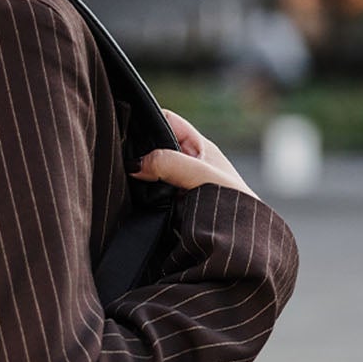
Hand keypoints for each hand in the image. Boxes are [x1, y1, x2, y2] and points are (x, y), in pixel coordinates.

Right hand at [129, 108, 257, 197]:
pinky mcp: (174, 206)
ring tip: (127, 181)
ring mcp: (180, 184)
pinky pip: (151, 195)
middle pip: (155, 148)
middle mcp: (189, 162)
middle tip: (122, 160)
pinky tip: (135, 200)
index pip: (167, 120)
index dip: (147, 120)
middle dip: (139, 153)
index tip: (126, 131)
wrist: (240, 241)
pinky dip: (143, 197)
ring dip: (141, 178)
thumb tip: (135, 164)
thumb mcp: (199, 174)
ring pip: (151, 173)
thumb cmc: (235, 204)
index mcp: (199, 146)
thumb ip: (167, 163)